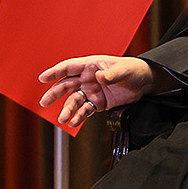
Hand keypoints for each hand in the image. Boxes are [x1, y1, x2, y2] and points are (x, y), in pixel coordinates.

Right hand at [38, 55, 155, 129]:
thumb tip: (99, 77)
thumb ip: (111, 74)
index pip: (69, 67)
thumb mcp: (124, 70)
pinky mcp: (97, 103)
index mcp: (90, 65)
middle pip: (66, 85)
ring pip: (74, 101)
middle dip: (54, 94)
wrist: (144, 83)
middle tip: (44, 103)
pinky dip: (79, 117)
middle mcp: (87, 78)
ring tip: (63, 119)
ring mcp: (91, 91)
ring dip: (67, 110)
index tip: (43, 78)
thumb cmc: (133, 70)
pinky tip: (74, 122)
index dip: (55, 72)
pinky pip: (85, 111)